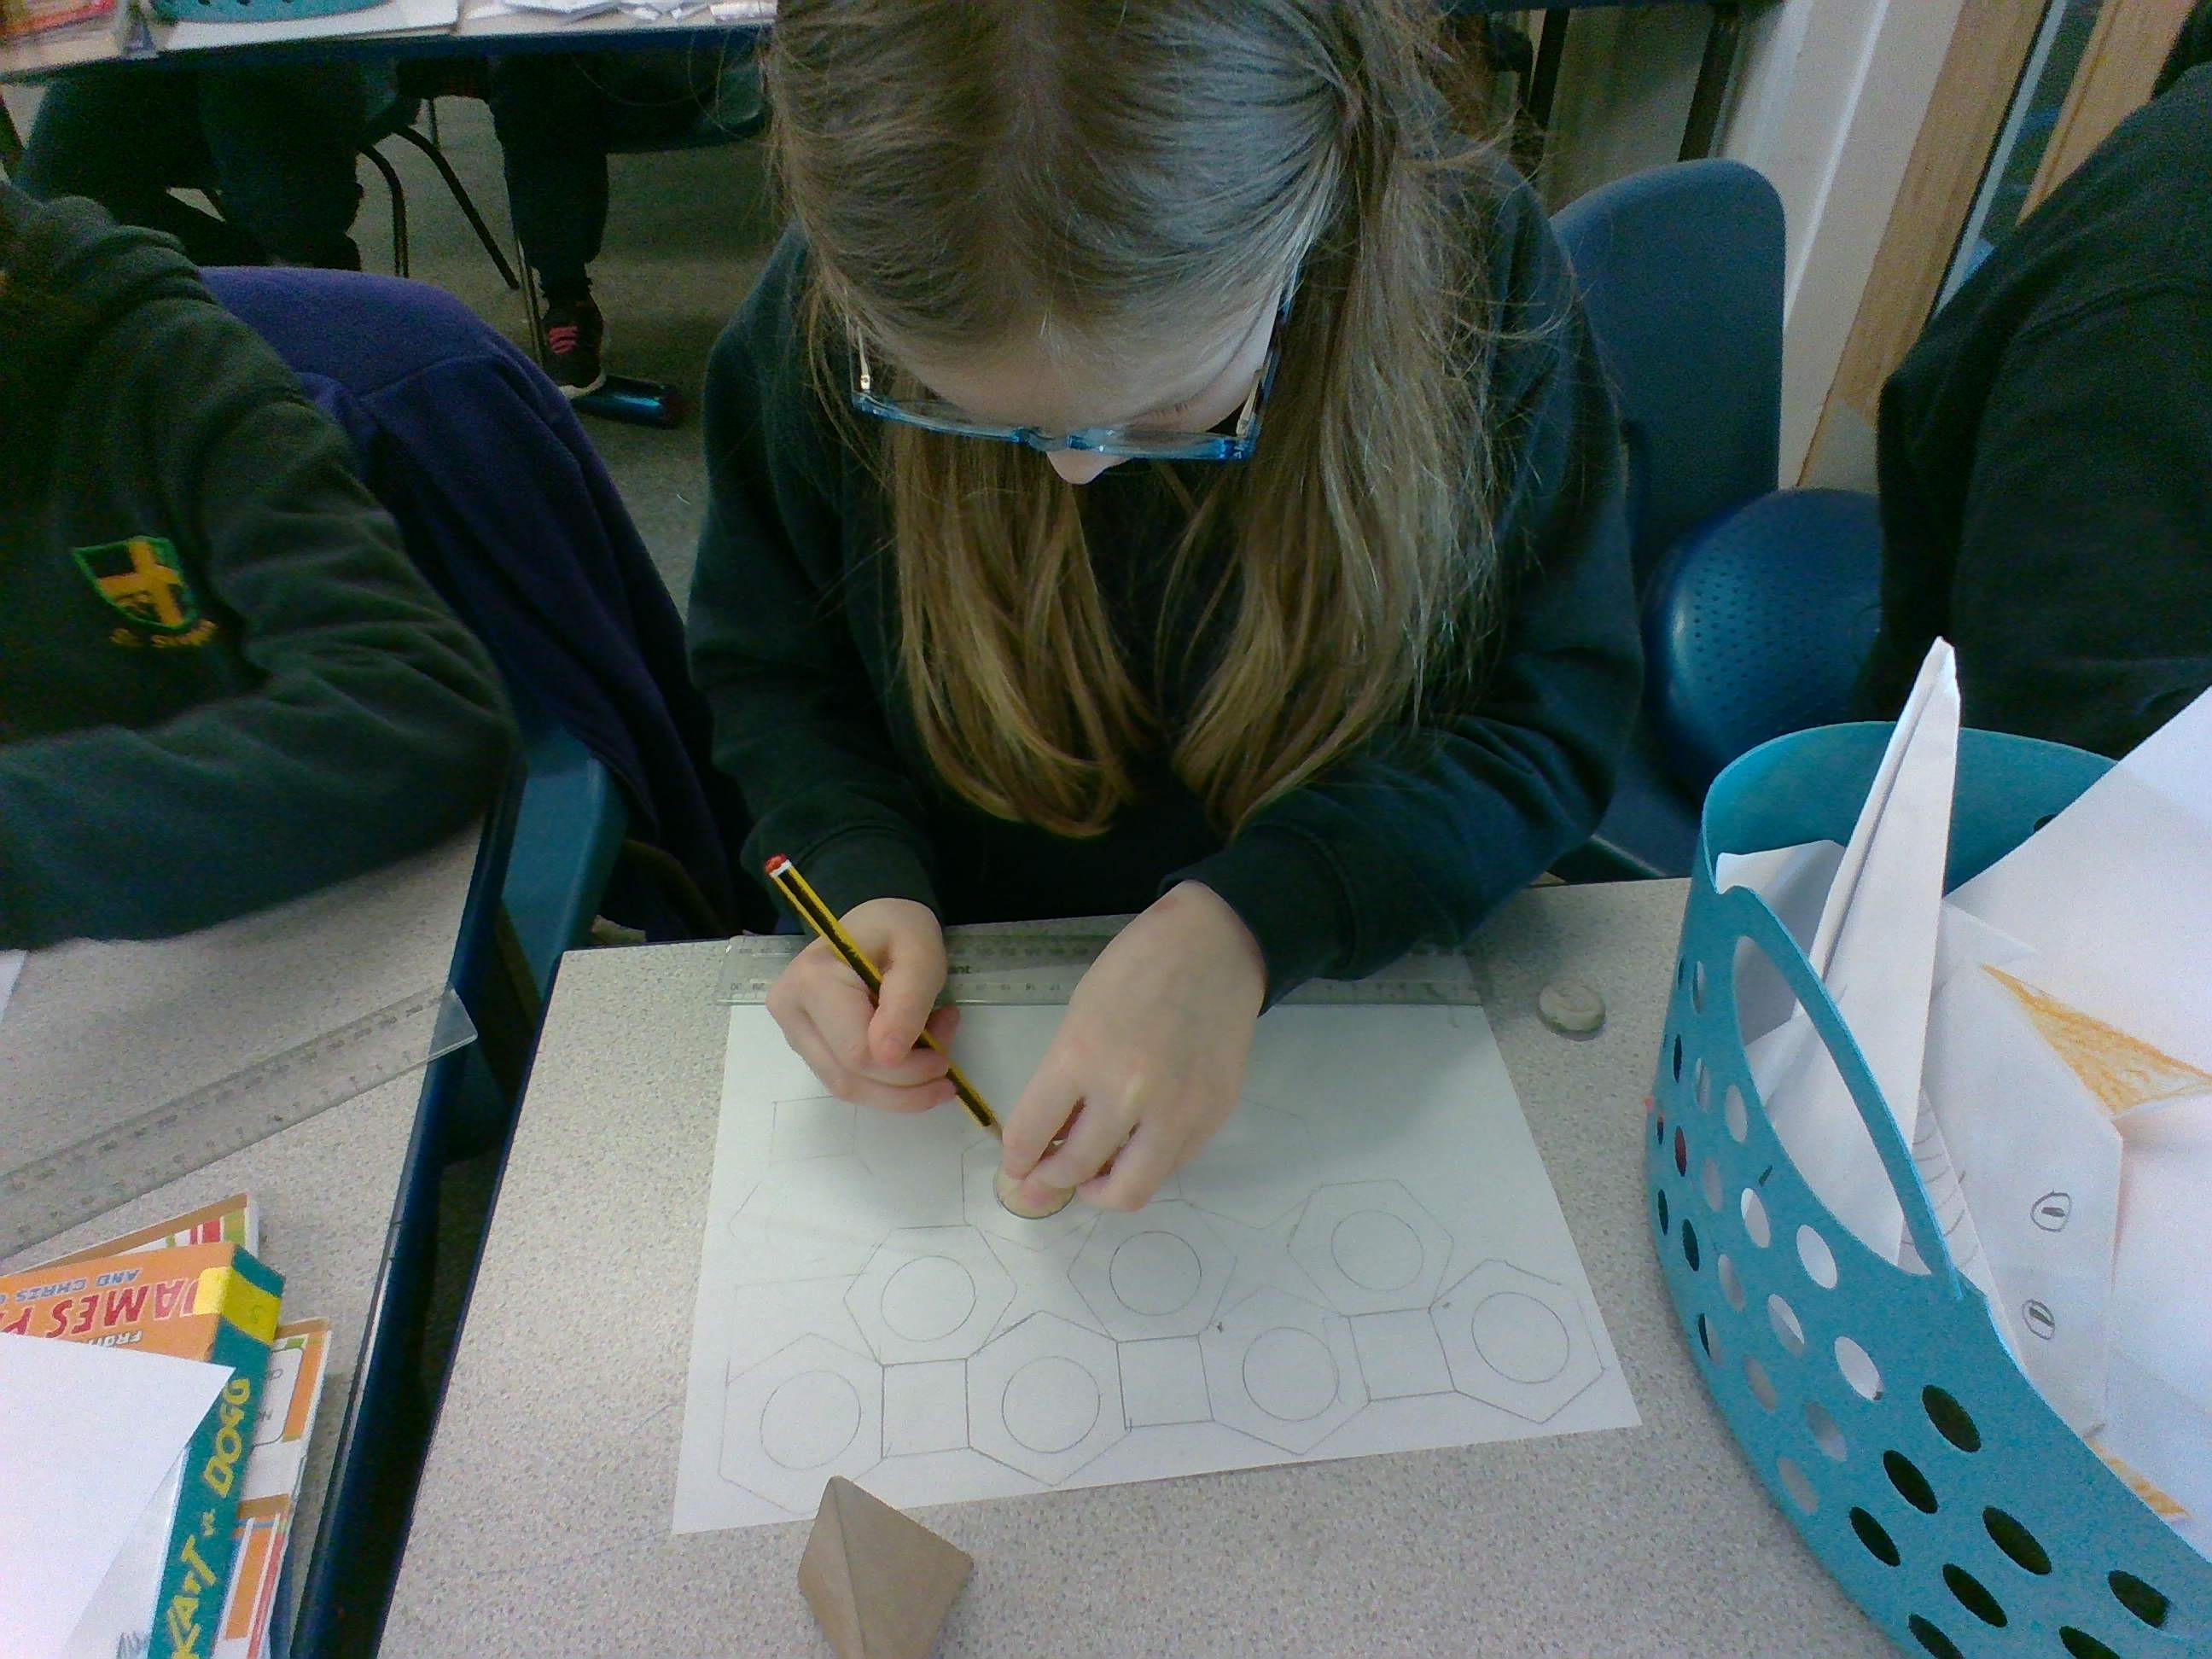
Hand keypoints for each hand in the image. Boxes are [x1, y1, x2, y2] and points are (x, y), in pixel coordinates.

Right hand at [766, 897, 961, 1112]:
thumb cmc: (898, 930)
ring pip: (847, 1087)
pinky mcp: (807, 1045)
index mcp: (812, 981)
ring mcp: (794, 1031)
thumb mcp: (920, 953)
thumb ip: (907, 1001)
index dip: (907, 1069)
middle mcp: (790, 1011)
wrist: (876, 924)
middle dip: (907, 1083)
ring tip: (935, 1054)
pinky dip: (887, 1082)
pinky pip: (847, 1080)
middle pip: (849, 1078)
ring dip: (899, 1088)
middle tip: (947, 1059)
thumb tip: (887, 1057)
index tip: (946, 1053)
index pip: (858, 1053)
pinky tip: (913, 1055)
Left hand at [1000, 881, 1265, 1210]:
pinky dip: (1143, 1168)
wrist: (1214, 947)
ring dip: (1097, 1192)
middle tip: (1042, 1183)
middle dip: (1047, 1183)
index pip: (1030, 1133)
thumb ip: (1065, 1081)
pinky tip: (1132, 1151)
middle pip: (1074, 1170)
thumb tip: (1052, 1138)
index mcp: (1081, 1056)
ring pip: (1128, 1191)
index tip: (1015, 1166)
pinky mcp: (1212, 1117)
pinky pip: (1169, 1168)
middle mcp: (1128, 1093)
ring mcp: (1177, 1111)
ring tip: (1089, 1181)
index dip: (1016, 1159)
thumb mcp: (1081, 1016)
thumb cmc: (1136, 969)